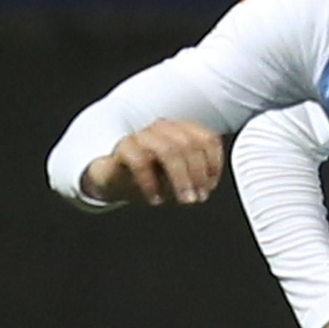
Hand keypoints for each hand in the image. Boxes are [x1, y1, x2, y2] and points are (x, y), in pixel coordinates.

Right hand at [80, 119, 223, 206]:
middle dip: (198, 174)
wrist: (115, 179)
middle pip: (190, 145)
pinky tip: (155, 198)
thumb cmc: (152, 175)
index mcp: (182, 131)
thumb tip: (206, 186)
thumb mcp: (180, 177)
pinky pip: (140, 162)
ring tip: (183, 199)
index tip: (210, 185)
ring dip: (180, 179)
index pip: (207, 139)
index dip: (214, 163)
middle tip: (197, 197)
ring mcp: (143, 136)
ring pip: (168, 151)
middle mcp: (164, 128)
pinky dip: (151, 183)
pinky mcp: (123, 148)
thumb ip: (196, 176)